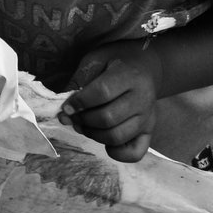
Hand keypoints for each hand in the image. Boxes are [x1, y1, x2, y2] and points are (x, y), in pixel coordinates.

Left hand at [59, 42, 163, 162]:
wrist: (147, 65)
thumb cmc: (117, 60)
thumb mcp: (96, 60)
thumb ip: (79, 81)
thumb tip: (63, 110)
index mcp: (130, 75)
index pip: (103, 93)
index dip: (79, 102)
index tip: (66, 107)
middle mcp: (143, 98)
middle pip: (108, 118)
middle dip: (83, 120)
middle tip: (73, 116)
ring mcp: (148, 117)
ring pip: (117, 136)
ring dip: (93, 135)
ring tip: (84, 125)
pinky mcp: (149, 130)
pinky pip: (134, 153)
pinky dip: (116, 153)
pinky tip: (105, 140)